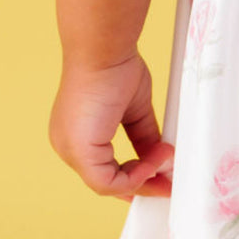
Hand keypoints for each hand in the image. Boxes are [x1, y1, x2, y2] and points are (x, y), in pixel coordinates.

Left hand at [49, 49, 173, 198]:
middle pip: (107, 181)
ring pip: (106, 185)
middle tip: (169, 184)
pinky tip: (154, 161)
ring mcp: (70, 150)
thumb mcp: (135, 111)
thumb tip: (161, 158)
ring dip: (142, 179)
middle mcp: (69, 146)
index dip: (134, 177)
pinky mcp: (79, 152)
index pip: (105, 169)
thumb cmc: (114, 68)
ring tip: (166, 162)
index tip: (161, 175)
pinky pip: (107, 183)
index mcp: (78, 135)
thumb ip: (144, 138)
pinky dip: (135, 178)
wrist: (103, 52)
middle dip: (142, 185)